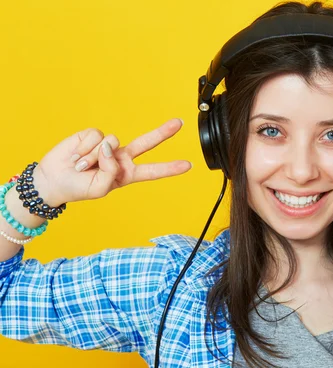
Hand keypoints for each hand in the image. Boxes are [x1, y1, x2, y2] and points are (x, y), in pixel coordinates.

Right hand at [34, 118, 191, 205]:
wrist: (54, 180)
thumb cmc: (79, 188)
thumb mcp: (100, 189)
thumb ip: (111, 171)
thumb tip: (110, 147)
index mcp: (127, 174)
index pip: (152, 171)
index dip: (170, 169)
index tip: (188, 165)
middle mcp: (121, 157)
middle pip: (147, 143)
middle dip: (163, 133)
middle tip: (179, 123)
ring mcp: (108, 146)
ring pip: (112, 142)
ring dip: (94, 156)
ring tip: (83, 166)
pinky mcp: (92, 136)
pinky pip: (96, 136)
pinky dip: (85, 148)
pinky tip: (77, 156)